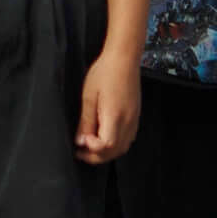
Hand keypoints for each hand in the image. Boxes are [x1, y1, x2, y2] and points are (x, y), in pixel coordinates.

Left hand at [75, 49, 140, 163]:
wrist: (123, 60)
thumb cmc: (105, 73)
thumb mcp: (89, 96)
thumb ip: (85, 121)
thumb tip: (80, 141)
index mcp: (114, 116)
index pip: (106, 146)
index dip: (92, 149)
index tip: (81, 143)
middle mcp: (127, 121)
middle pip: (115, 151)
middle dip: (96, 157)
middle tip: (81, 152)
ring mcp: (134, 120)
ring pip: (123, 148)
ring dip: (106, 153)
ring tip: (90, 147)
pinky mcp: (136, 117)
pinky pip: (128, 139)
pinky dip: (116, 145)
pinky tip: (104, 138)